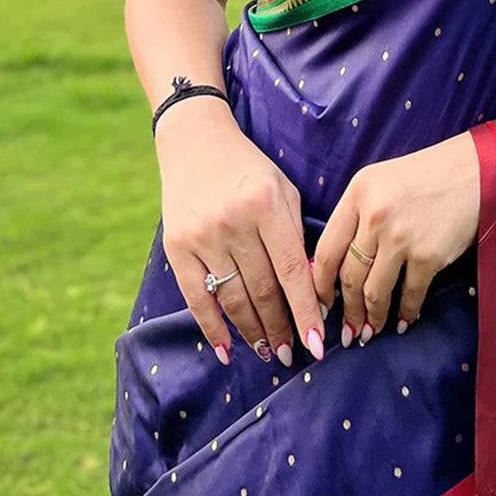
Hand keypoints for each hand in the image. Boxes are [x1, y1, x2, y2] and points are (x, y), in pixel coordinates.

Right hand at [156, 98, 325, 366]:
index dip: (305, 312)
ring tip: (269, 352)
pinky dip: (212, 328)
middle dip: (281, 328)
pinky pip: (196, 298)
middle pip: (263, 291)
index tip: (317, 344)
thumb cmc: (250, 169)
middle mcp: (234, 223)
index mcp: (267, 206)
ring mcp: (203, 237)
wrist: (195, 141)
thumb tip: (310, 291)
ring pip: (233, 299)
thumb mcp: (284, 191)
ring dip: (253, 333)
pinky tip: (226, 351)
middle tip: (293, 354)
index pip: (292, 271)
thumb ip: (296, 235)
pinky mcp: (177, 247)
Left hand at [310, 129, 480, 344]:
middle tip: (347, 331)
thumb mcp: (382, 182)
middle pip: (348, 276)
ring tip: (370, 331)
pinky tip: (404, 321)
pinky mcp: (428, 255)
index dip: (319, 285)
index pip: (326, 249)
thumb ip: (358, 215)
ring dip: (371, 318)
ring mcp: (400, 237)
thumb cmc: (429, 176)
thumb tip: (338, 266)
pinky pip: (409, 294)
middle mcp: (374, 215)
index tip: (321, 304)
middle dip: (346, 310)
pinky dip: (405, 313)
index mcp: (358, 193)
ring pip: (374, 292)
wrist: (478, 171)